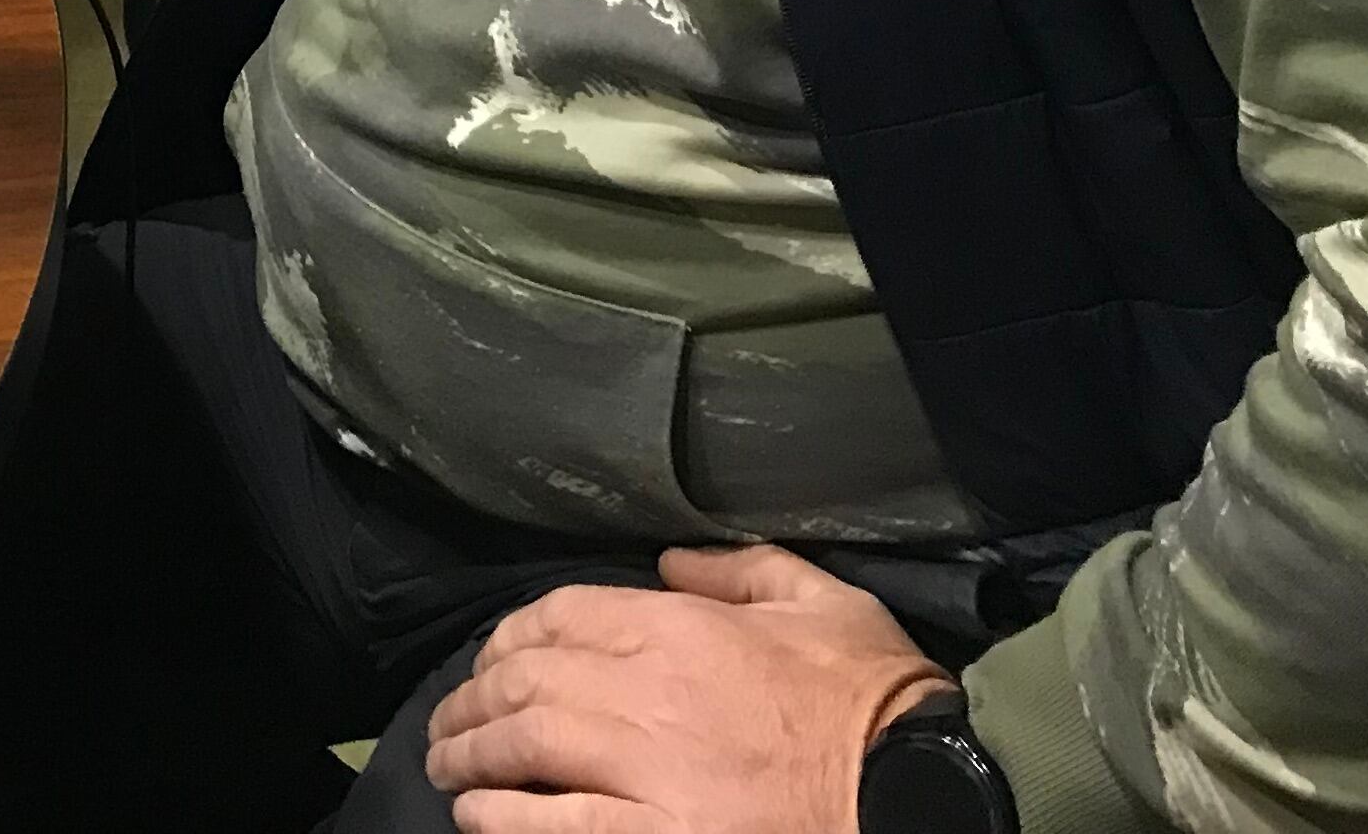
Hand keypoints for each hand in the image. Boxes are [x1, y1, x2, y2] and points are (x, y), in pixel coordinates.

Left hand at [425, 545, 952, 832]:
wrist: (917, 794)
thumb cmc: (871, 700)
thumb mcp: (817, 600)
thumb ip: (737, 569)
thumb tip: (671, 561)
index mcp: (681, 628)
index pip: (559, 615)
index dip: (509, 635)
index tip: (490, 657)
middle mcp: (649, 692)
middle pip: (526, 681)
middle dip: (472, 698)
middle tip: (450, 719)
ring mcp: (648, 773)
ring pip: (524, 750)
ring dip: (471, 755)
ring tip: (450, 765)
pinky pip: (555, 825)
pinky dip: (504, 818)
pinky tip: (480, 815)